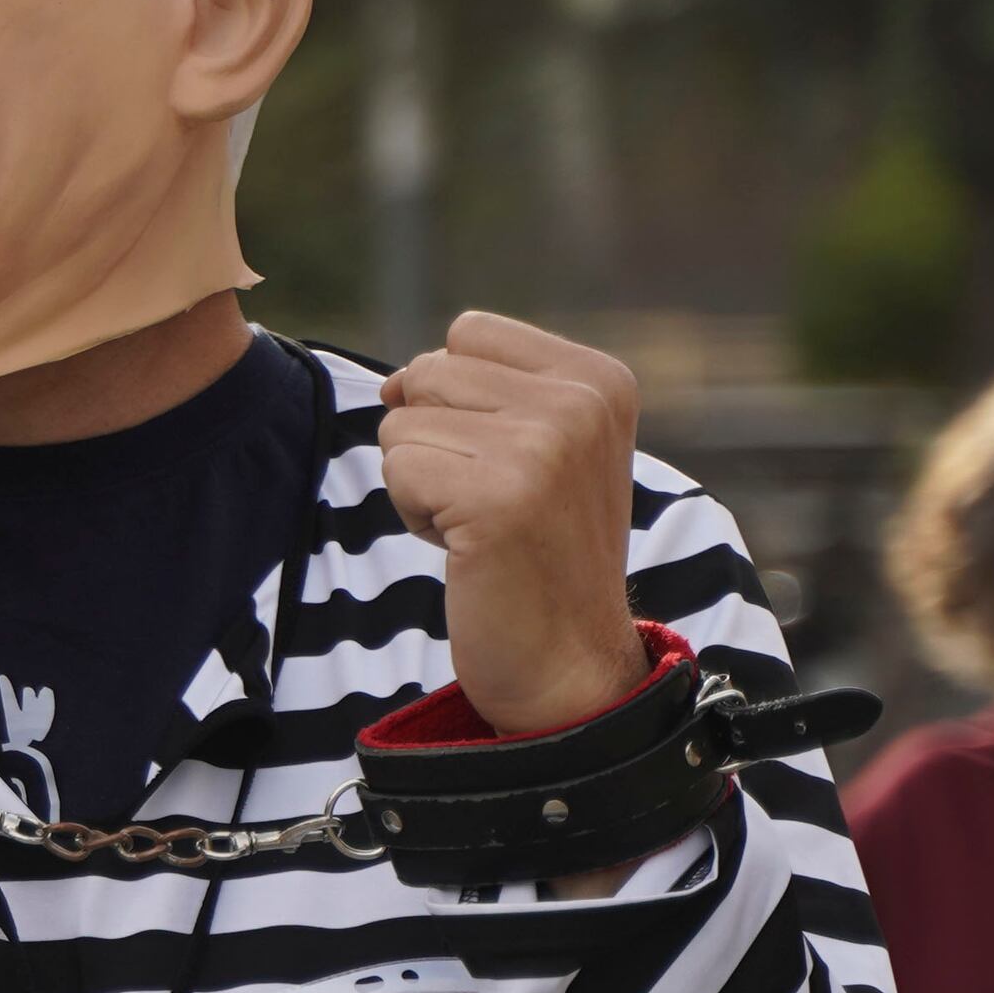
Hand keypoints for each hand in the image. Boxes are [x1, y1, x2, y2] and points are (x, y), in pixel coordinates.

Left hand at [378, 314, 652, 735]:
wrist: (569, 659)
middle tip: (491, 501)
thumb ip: (487, 390)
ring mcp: (544, 448)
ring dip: (420, 481)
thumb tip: (394, 379)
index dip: (455, 397)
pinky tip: (465, 548)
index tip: (506, 460)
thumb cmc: (539, 549)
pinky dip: (413, 514)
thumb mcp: (544, 446)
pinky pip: (397, 470)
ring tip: (480, 524)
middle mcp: (581, 403)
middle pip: (427, 373)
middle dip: (432, 440)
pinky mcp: (497, 498)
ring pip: (402, 423)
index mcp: (599, 378)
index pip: (468, 333)